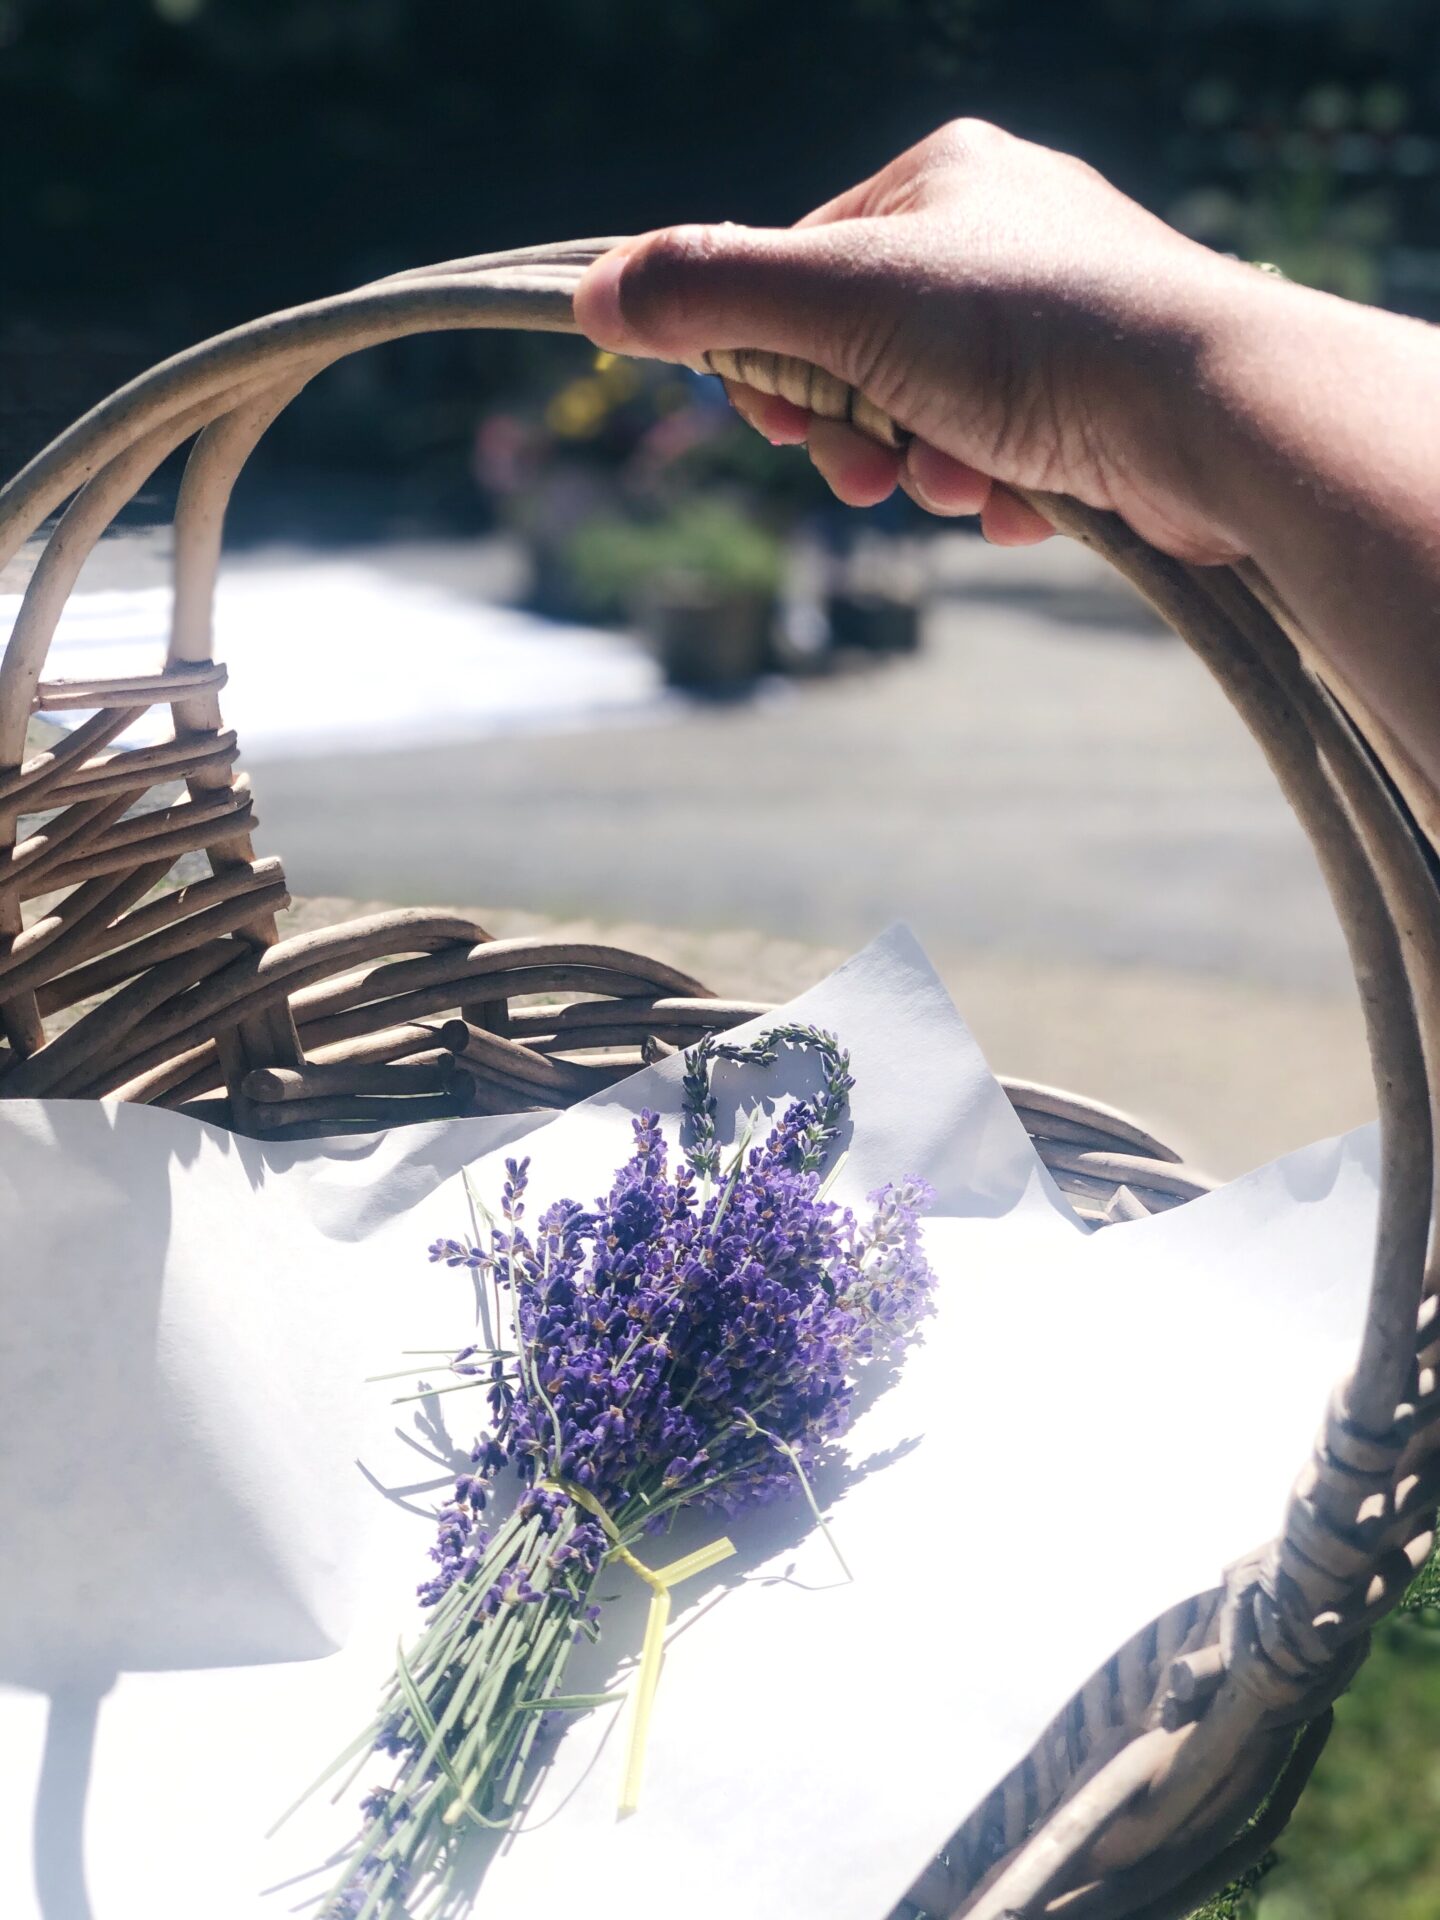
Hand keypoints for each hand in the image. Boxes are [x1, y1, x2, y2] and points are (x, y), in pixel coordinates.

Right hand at [574, 120, 1274, 562]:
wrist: (1205, 410)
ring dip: (926, 471)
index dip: (770, 359)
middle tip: (864, 470)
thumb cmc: (1026, 333)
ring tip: (966, 479)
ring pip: (928, 419)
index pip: (799, 268)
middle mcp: (998, 238)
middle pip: (859, 354)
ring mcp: (1054, 323)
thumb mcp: (841, 302)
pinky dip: (995, 493)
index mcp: (939, 180)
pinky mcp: (1097, 404)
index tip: (774, 419)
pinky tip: (1025, 497)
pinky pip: (1002, 458)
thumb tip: (593, 295)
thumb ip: (712, 294)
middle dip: (853, 429)